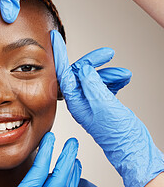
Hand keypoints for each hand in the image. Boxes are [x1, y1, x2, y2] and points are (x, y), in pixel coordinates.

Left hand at [51, 29, 163, 186]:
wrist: (132, 148)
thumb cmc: (118, 132)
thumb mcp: (102, 103)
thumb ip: (90, 83)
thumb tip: (82, 67)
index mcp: (75, 102)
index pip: (64, 73)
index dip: (60, 55)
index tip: (53, 38)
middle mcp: (80, 102)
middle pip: (80, 73)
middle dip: (94, 63)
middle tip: (108, 53)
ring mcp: (90, 103)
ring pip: (94, 79)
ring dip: (108, 73)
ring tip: (124, 74)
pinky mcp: (101, 105)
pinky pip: (103, 86)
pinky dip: (113, 80)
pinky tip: (123, 80)